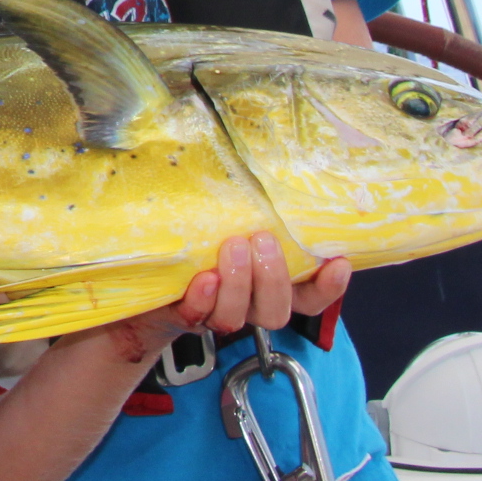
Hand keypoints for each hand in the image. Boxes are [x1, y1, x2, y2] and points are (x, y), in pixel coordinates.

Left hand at [89, 234, 351, 364]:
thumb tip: (267, 164)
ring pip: (239, 316)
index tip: (338, 262)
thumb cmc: (196, 243)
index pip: (311, 297)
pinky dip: (204, 297)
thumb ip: (251, 211)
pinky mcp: (183, 313)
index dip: (328, 287)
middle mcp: (247, 305)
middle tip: (263, 241)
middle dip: (274, 277)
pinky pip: (198, 314)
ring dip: (240, 282)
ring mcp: (216, 313)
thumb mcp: (227, 223)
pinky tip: (203, 279)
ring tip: (232, 247)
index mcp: (267, 286)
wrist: (143, 278)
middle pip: (277, 310)